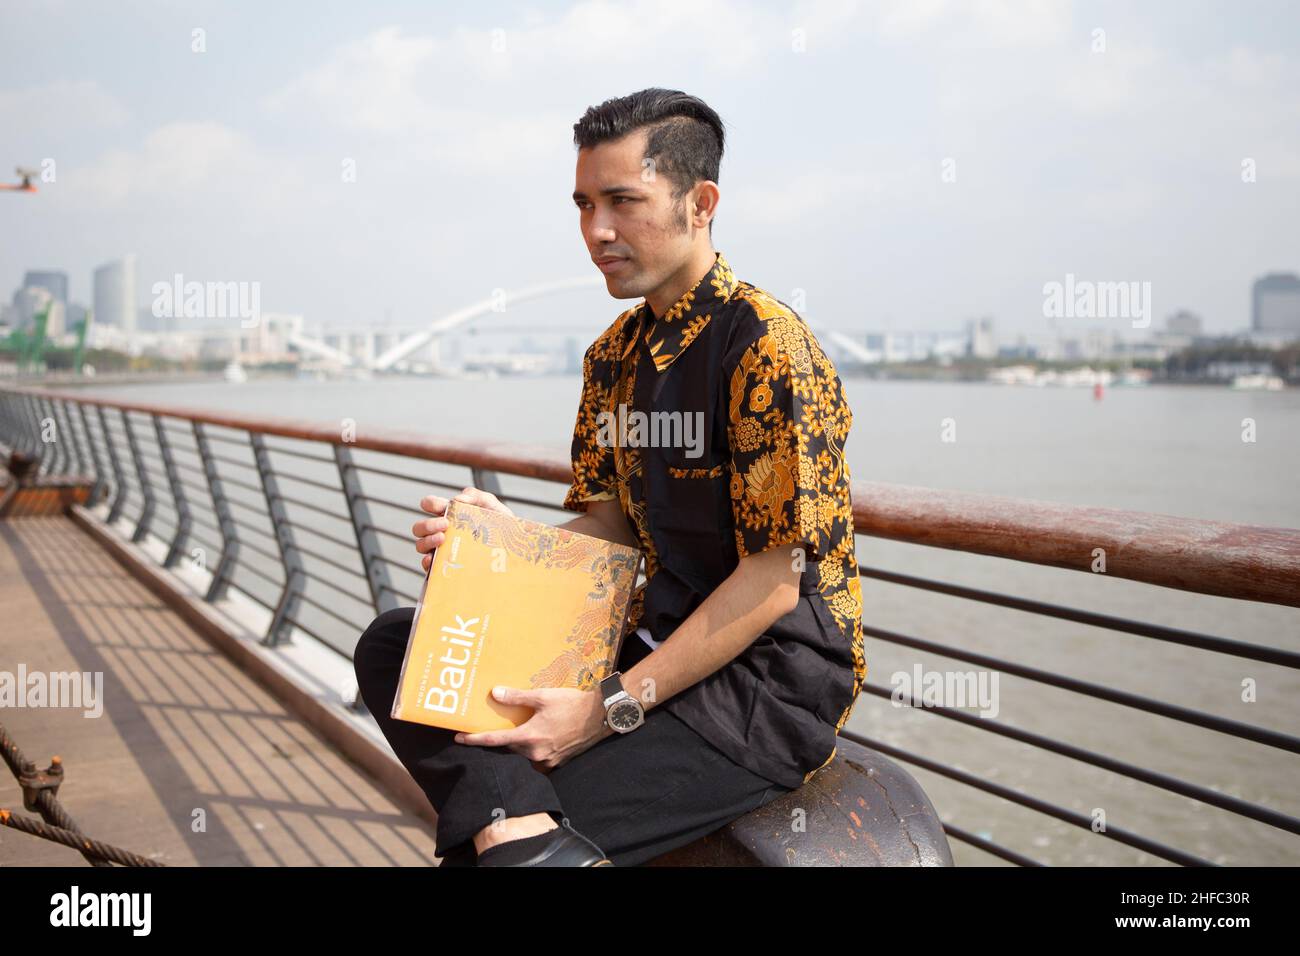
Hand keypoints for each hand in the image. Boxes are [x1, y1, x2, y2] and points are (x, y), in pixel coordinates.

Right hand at [412, 485, 514, 571]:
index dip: (429, 504)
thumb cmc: (500, 527)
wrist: (512, 551)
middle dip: (427, 524)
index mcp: (450, 515)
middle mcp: (442, 532)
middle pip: (419, 528)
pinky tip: (435, 560)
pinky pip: (428, 566)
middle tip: (445, 525)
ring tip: (442, 539)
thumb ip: (477, 496)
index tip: (439, 507)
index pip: (430, 505)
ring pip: (421, 545)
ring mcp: (442, 550)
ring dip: (427, 541)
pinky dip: (427, 562)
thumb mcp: (492, 507)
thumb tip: (459, 499)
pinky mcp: (445, 567)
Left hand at [453, 685, 611, 770]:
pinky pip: (538, 759)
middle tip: (494, 729)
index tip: (459, 738)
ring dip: (518, 744)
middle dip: (501, 740)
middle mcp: (536, 754)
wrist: (601, 716)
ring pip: (523, 755)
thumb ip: (517, 697)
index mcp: (530, 737)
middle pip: (509, 749)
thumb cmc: (572, 704)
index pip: (495, 740)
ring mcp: (548, 761)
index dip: (474, 739)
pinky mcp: (558, 762)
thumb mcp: (543, 697)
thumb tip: (495, 693)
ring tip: (521, 730)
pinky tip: (539, 738)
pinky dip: (533, 749)